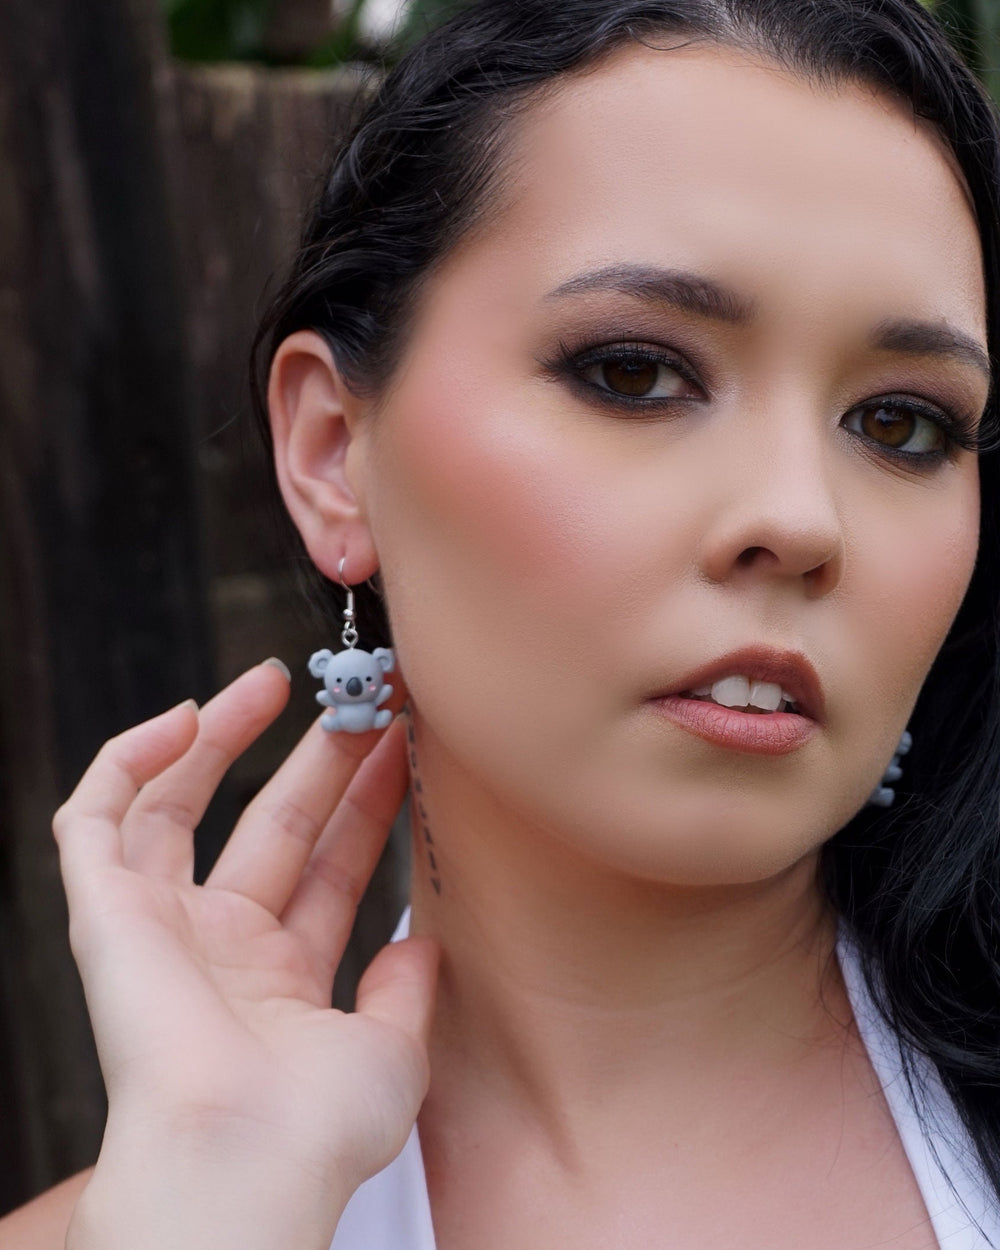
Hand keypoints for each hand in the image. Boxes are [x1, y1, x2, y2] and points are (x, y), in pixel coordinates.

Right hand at [54, 662, 435, 1249]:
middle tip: (365, 700)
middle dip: (318, 760)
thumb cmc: (316, 1127)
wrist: (243, 1160)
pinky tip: (184, 716)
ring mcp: (157, 926)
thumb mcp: (391, 1051)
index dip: (365, 804)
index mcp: (279, 981)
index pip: (329, 869)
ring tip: (278, 679)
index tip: (405, 745)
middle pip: (269, 825)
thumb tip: (423, 940)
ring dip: (225, 740)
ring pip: (182, 807)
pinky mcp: (102, 911)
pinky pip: (94, 818)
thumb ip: (406, 990)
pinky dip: (127, 762)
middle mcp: (217, 948)